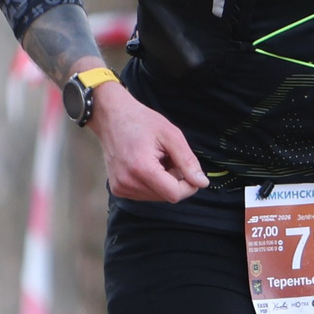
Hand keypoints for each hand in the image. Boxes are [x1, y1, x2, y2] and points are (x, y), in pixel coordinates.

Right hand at [90, 81, 207, 201]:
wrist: (111, 116)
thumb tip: (202, 183)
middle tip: (169, 158)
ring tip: (156, 160)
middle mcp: (128, 183)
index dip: (188, 186)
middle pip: (166, 196)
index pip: (174, 194)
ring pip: (157, 196)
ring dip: (164, 182)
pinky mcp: (117, 189)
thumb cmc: (141, 121)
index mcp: (142, 169)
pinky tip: (147, 165)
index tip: (190, 170)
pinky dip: (152, 183)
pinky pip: (145, 194)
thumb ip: (188, 161)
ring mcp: (121, 187)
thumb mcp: (171, 135)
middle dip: (175, 181)